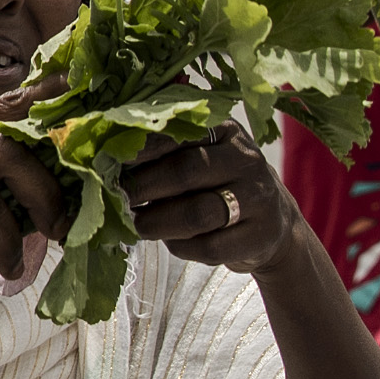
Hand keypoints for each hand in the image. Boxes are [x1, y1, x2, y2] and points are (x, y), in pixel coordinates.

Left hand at [124, 131, 302, 275]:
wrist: (273, 223)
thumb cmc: (219, 184)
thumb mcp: (201, 156)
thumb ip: (164, 153)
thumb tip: (106, 162)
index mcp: (226, 131)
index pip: (178, 133)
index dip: (139, 150)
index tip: (107, 162)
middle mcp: (246, 159)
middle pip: (185, 171)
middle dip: (142, 187)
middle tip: (115, 198)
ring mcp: (258, 198)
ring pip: (198, 212)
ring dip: (157, 222)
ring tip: (134, 225)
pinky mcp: (261, 236)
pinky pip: (211, 246)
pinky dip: (182, 247)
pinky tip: (170, 242)